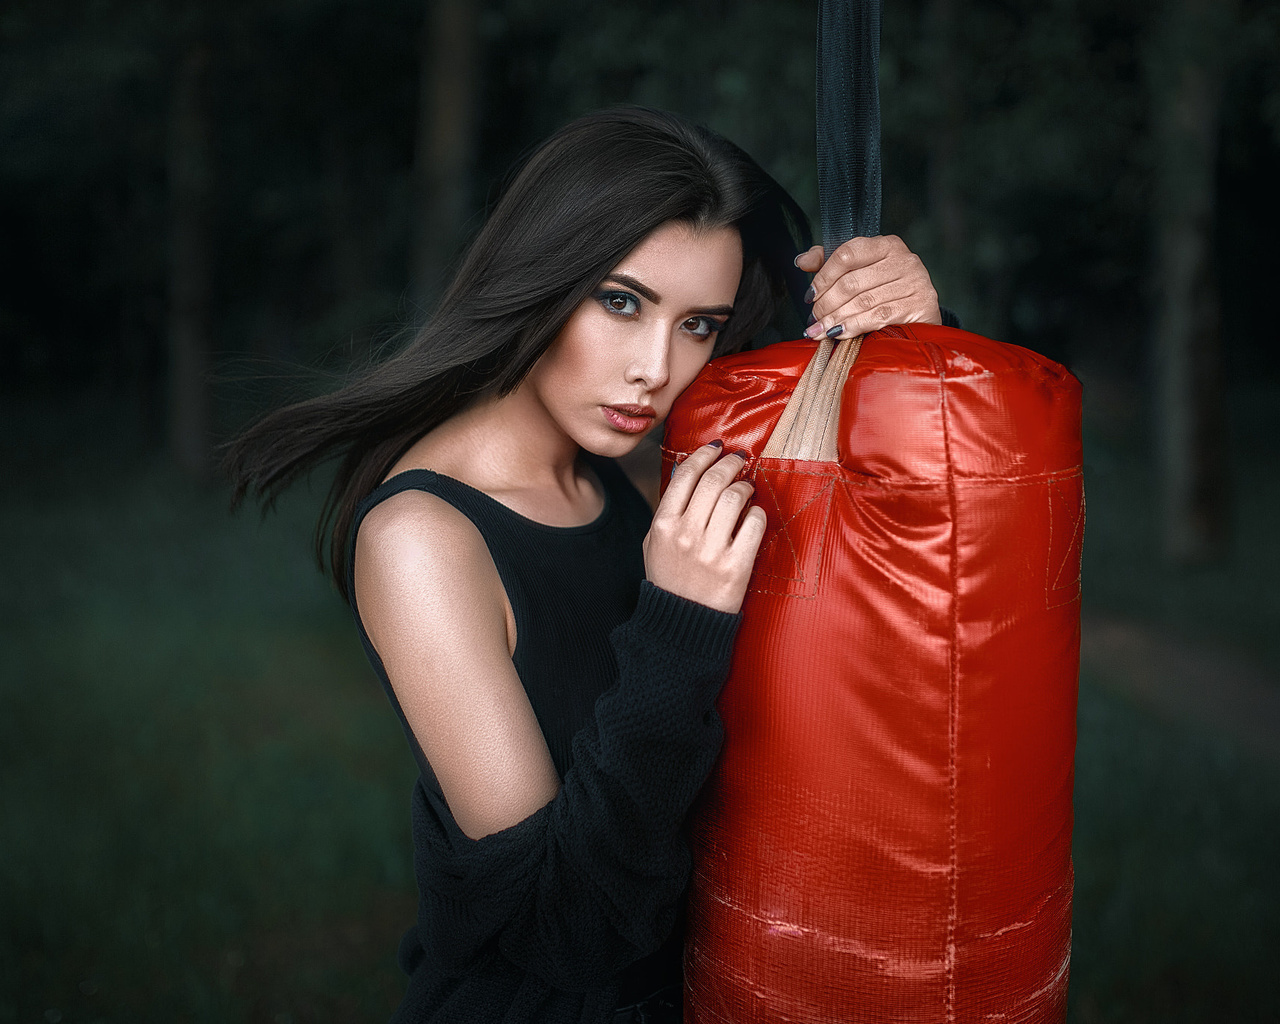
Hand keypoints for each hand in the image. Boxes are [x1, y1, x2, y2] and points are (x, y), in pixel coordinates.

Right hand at [644, 443, 765, 614]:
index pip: (685, 475)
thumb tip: (685, 473)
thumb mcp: (654, 544)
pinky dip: (757, 513)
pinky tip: (753, 515)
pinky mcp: (736, 566)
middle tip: (739, 459)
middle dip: (730, 463)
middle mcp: (686, 534)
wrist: (683, 624)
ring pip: (735, 497)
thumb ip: (667, 510)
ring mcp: (711, 551)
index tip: (716, 448)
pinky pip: (754, 524)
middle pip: (713, 480)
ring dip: (745, 485)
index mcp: (663, 525)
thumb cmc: (670, 580)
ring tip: (747, 487)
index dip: (703, 455)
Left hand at [795, 235, 940, 340]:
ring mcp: (915, 281)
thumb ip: (830, 262)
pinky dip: (853, 327)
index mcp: (886, 245)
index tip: (809, 296)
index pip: (847, 255)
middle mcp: (903, 259)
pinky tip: (838, 334)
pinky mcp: (920, 304)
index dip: (823, 277)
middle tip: (813, 319)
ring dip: (835, 319)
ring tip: (819, 331)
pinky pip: (878, 316)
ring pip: (863, 302)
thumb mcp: (860, 271)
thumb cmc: (885, 291)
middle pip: (852, 282)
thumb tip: (802, 261)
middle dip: (826, 304)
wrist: (921, 315)